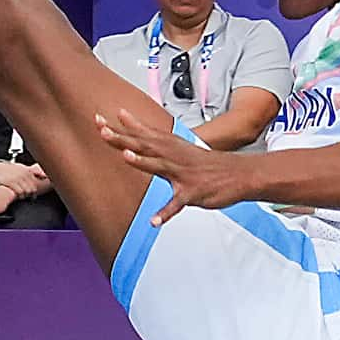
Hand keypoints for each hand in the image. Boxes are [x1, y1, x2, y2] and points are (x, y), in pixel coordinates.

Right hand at [0, 159, 44, 196]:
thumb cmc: (7, 169)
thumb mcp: (21, 167)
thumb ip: (32, 171)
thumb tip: (43, 174)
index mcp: (26, 170)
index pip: (35, 183)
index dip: (35, 190)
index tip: (33, 194)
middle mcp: (23, 174)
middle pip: (32, 188)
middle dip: (31, 194)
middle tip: (28, 197)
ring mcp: (17, 178)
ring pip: (27, 191)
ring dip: (25, 196)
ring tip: (22, 196)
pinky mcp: (11, 182)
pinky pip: (19, 192)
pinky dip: (20, 195)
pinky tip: (17, 196)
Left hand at [95, 107, 243, 223]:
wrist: (239, 174)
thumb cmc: (206, 163)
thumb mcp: (179, 148)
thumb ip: (156, 142)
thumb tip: (136, 131)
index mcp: (170, 147)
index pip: (141, 134)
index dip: (120, 126)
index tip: (99, 118)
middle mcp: (174, 156)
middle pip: (144, 145)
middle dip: (123, 138)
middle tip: (102, 130)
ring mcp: (183, 174)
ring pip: (160, 166)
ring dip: (143, 161)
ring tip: (125, 156)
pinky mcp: (193, 193)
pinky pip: (177, 204)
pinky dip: (166, 213)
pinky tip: (154, 221)